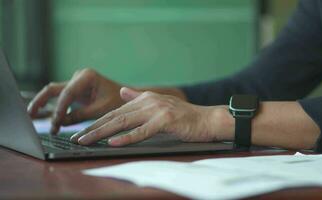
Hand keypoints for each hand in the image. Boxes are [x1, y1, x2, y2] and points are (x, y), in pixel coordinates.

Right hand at [27, 68, 123, 133]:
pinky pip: (60, 99)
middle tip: (30, 116)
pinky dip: (53, 109)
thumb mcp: (101, 109)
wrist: (127, 99)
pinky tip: (47, 120)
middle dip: (41, 102)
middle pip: (54, 89)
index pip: (68, 92)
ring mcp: (75, 82)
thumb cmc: (117, 101)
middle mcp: (79, 76)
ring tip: (32, 118)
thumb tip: (60, 122)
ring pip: (53, 93)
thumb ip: (80, 115)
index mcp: (87, 76)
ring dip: (44, 105)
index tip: (55, 123)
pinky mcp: (74, 91)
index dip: (59, 108)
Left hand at [70, 87, 231, 145]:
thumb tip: (122, 92)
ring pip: (124, 122)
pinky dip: (127, 137)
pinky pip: (143, 131)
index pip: (116, 111)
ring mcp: (157, 110)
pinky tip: (113, 142)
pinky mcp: (166, 121)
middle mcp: (149, 101)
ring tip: (87, 141)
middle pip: (115, 116)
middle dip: (93, 128)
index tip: (82, 131)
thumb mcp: (159, 104)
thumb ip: (139, 98)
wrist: (207, 119)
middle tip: (77, 138)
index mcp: (145, 98)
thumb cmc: (184, 116)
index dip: (98, 122)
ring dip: (103, 133)